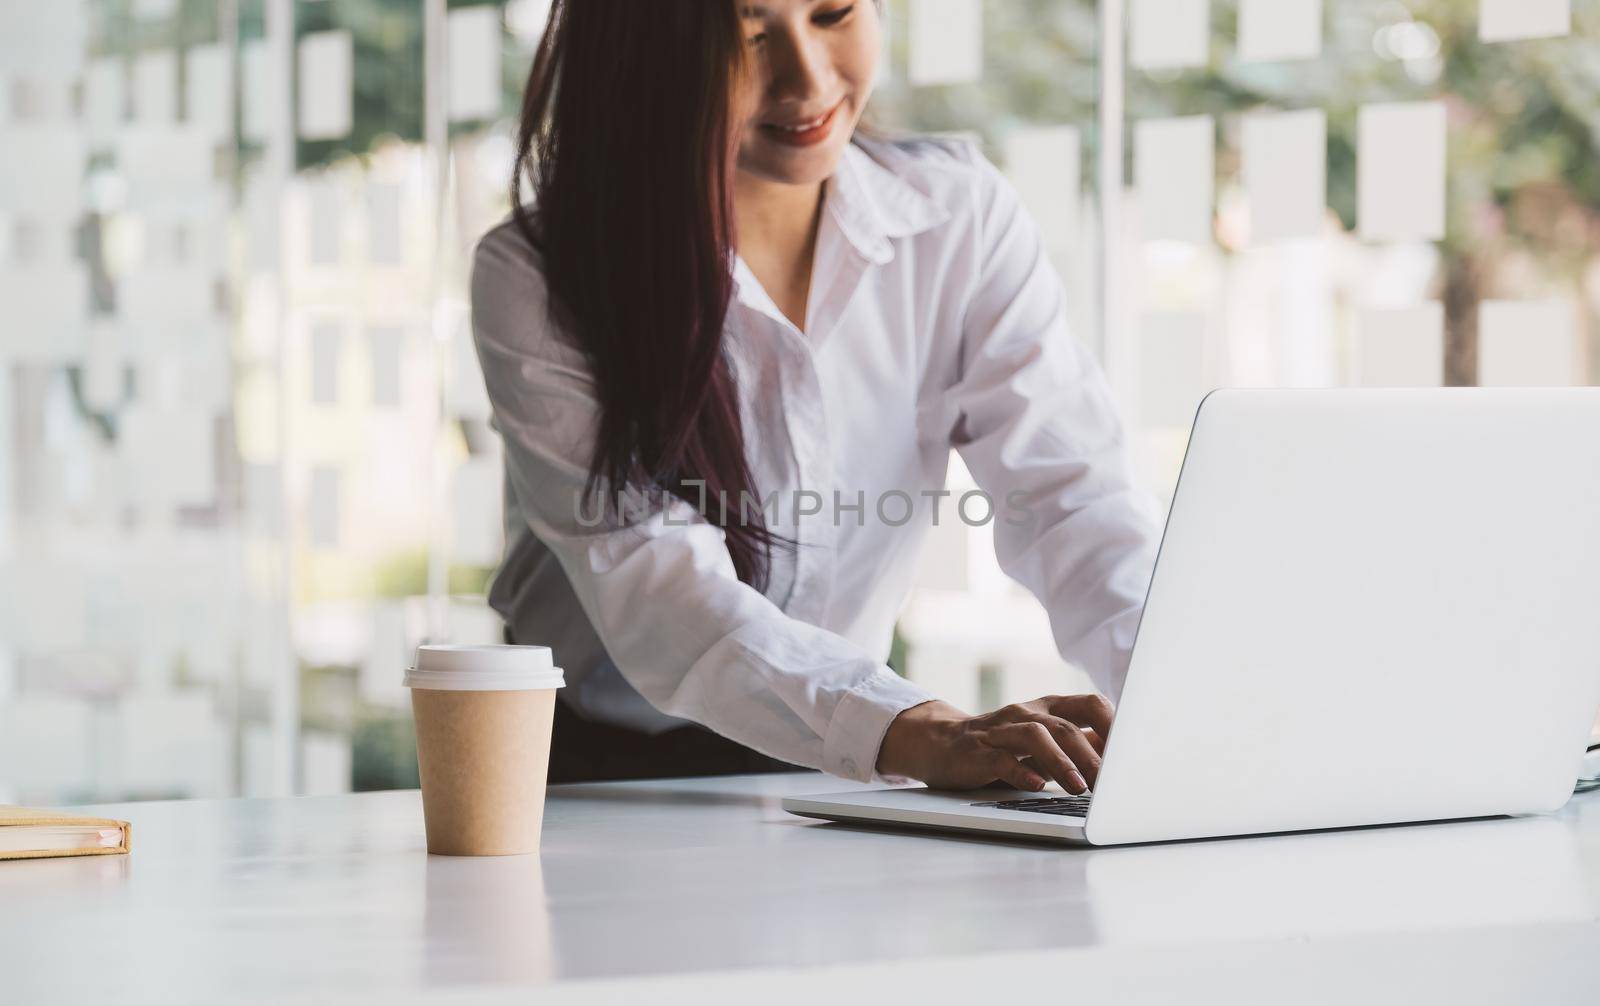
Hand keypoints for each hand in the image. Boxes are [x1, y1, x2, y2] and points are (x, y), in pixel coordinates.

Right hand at [875, 695, 1112, 793]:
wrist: (940, 743)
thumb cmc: (1002, 745)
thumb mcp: (1045, 743)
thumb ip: (1080, 745)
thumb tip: (1126, 754)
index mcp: (1049, 708)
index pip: (1091, 705)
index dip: (1115, 727)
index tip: (1135, 755)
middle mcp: (1027, 713)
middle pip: (1066, 725)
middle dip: (1091, 754)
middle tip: (1111, 783)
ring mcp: (1000, 730)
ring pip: (1036, 736)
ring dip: (1062, 762)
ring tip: (1080, 788)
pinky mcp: (976, 751)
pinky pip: (1001, 758)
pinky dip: (1020, 772)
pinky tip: (1035, 786)